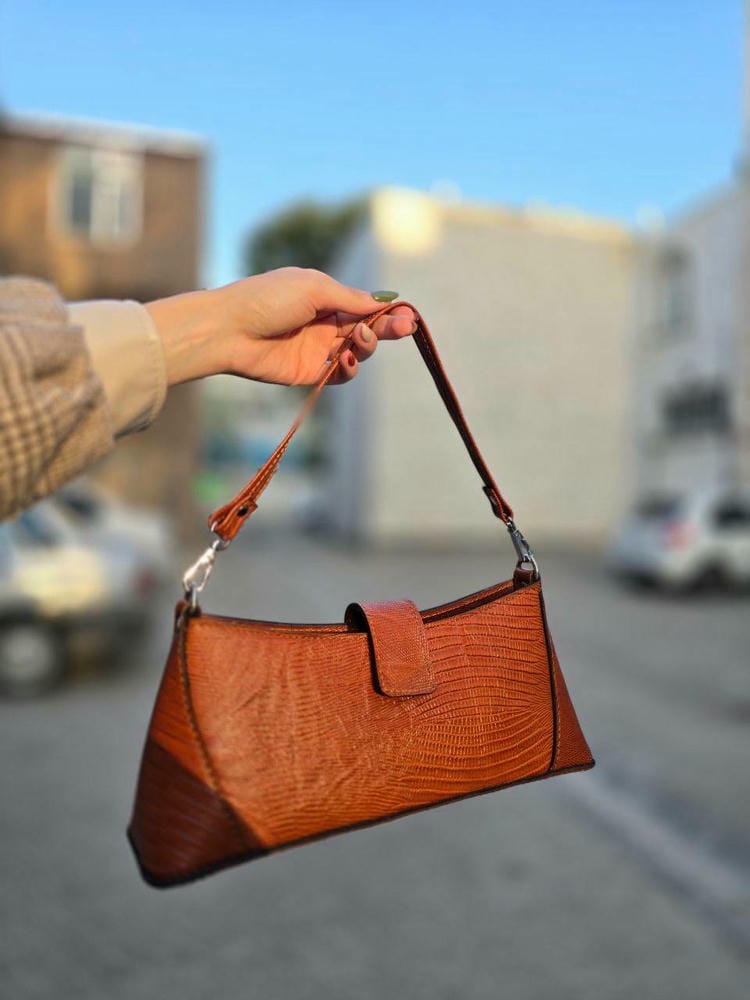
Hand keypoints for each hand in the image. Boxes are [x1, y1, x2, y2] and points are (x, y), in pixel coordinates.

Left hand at [145, 267, 416, 387]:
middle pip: (366, 328)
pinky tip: (347, 359)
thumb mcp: (314, 288)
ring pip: (357, 351)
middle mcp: (323, 322)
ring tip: (359, 339)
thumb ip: (350, 298)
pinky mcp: (309, 372)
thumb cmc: (267, 298)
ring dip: (367, 346)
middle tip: (405, 328)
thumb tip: (384, 301)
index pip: (365, 305)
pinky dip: (350, 368)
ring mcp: (317, 348)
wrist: (229, 329)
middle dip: (387, 328)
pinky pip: (340, 374)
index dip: (388, 311)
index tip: (408, 316)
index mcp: (325, 296)